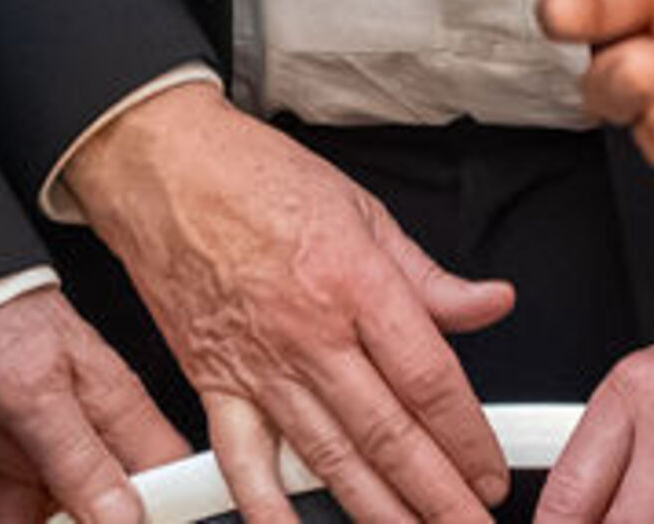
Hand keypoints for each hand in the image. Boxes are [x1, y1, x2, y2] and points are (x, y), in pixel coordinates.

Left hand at [0, 286, 188, 523]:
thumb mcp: (36, 397)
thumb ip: (80, 460)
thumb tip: (126, 517)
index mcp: (116, 412)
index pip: (160, 478)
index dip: (142, 514)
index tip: (99, 523)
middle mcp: (87, 431)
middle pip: (88, 511)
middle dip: (46, 522)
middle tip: (16, 510)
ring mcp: (44, 443)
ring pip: (31, 512)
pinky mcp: (6, 449)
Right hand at [63, 85, 513, 523]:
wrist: (162, 165)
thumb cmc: (254, 175)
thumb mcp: (360, 207)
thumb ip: (426, 275)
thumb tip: (488, 303)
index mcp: (354, 279)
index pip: (427, 378)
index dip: (468, 436)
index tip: (491, 470)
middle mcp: (310, 331)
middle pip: (388, 434)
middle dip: (439, 495)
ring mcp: (258, 364)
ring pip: (328, 460)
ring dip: (379, 513)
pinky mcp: (213, 382)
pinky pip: (243, 462)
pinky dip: (268, 510)